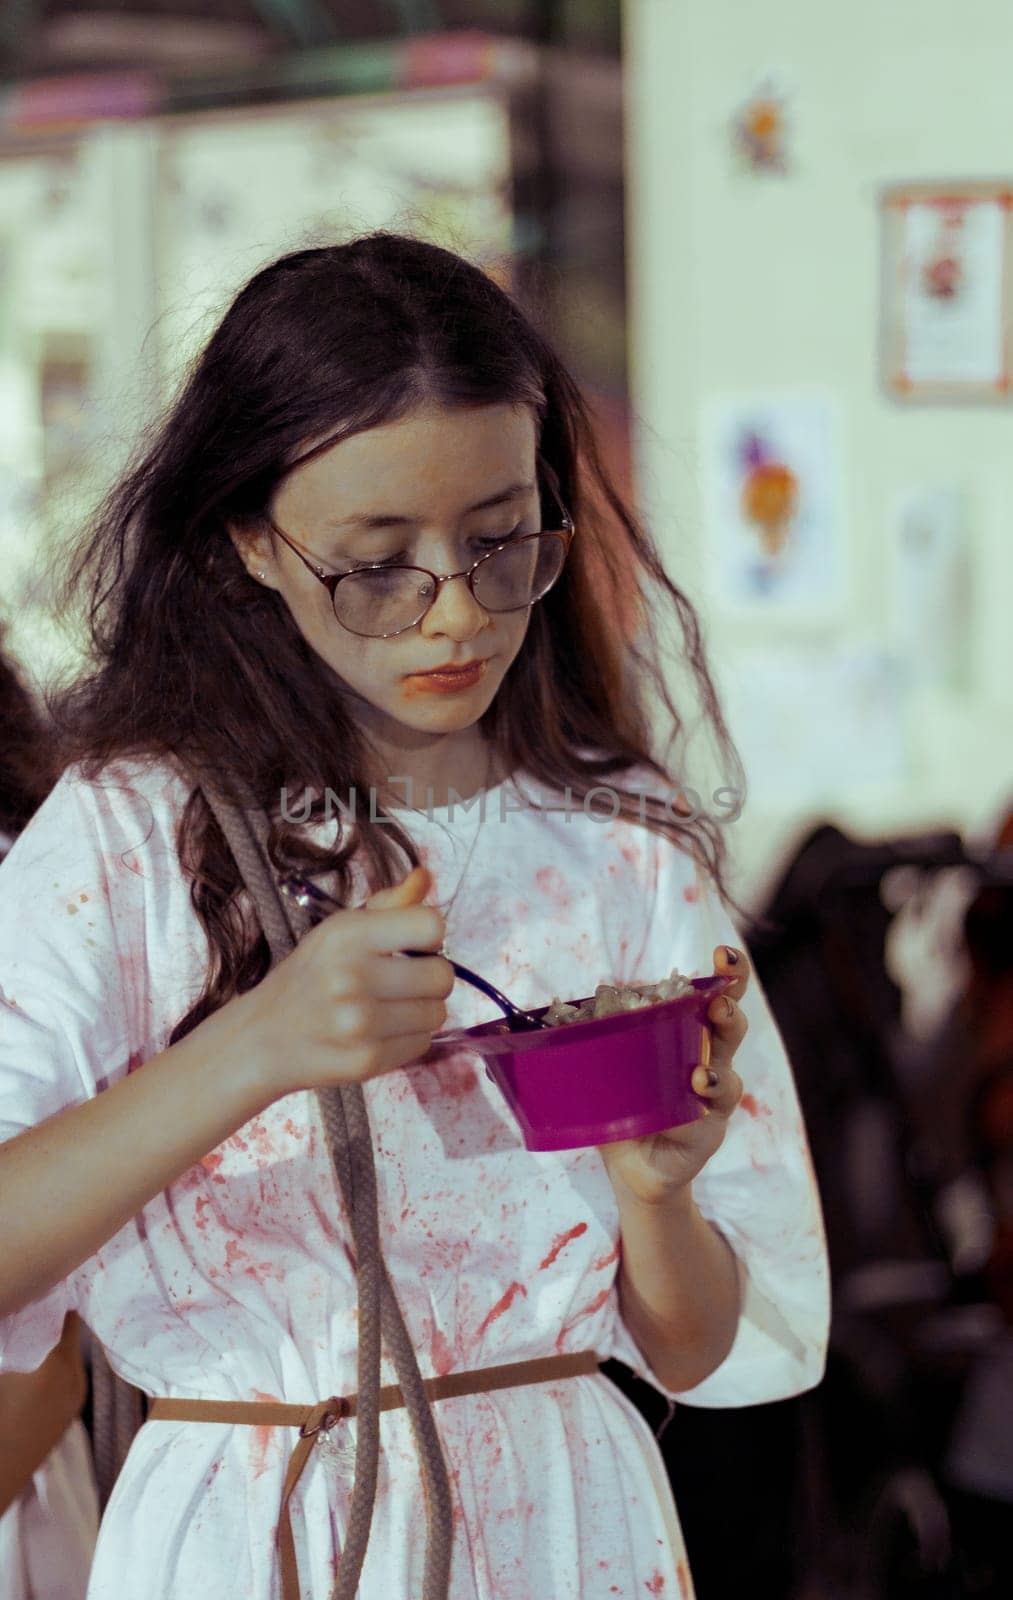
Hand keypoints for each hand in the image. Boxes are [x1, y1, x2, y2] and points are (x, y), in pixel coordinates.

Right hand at [223, 865, 454, 1099]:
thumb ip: (389, 904)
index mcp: (346, 935)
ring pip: (438, 1012)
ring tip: (388, 1007)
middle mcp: (351, 977)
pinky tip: (380, 1032)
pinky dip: (409, 1038)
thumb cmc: (310, 976)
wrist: (262, 1038)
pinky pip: (423, 1043)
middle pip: (442, 976)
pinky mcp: (366, 1060)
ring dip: (421, 1010)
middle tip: (402, 981)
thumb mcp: (339, 930)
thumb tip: (426, 875)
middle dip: (430, 977)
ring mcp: (359, 1023)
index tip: (412, 945)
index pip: (431, 926)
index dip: (429, 936)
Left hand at [597, 945, 749, 1206]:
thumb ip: (595, 1040)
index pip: (717, 997)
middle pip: (732, 1031)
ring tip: (700, 1074)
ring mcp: (712, 1104)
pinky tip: (686, 1115)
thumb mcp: (607, 1067)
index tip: (723, 954)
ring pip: (728, 1080)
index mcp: (690, 1037)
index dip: (728, 976)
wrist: (632, 1168)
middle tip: (718, 1003)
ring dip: (715, 1074)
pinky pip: (704, 1126)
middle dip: (729, 1011)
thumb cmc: (623, 1105)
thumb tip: (551, 1010)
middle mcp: (710, 1063)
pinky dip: (695, 1118)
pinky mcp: (705, 1138)